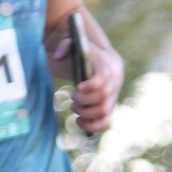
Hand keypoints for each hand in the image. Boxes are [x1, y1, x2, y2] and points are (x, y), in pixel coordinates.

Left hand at [64, 13, 122, 134]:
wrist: (106, 62)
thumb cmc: (87, 54)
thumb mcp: (77, 45)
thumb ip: (65, 46)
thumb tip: (57, 57)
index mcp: (107, 66)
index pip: (103, 78)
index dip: (91, 85)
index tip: (77, 87)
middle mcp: (114, 83)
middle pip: (102, 97)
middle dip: (84, 100)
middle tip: (73, 97)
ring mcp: (113, 97)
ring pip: (103, 112)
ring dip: (85, 112)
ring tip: (74, 106)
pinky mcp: (109, 108)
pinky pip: (104, 122)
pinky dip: (92, 126)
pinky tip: (78, 121)